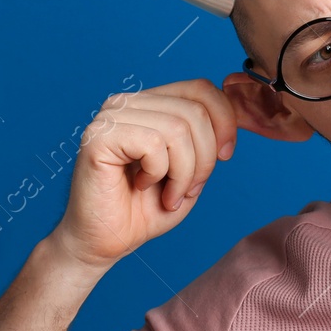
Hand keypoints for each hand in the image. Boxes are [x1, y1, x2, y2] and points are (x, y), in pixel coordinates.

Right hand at [49, 79, 238, 272]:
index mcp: (150, 105)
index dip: (225, 121)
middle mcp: (128, 103)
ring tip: (169, 194)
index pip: (201, 89)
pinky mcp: (100, 136)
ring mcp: (111, 116)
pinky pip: (153, 144)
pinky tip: (142, 186)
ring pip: (178, 129)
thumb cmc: (143, 210)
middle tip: (188, 190)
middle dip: (205, 160)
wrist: (104, 241)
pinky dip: (159, 173)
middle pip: (195, 111)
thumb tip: (231, 116)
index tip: (226, 156)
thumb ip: (208, 141)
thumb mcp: (191, 171)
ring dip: (183, 173)